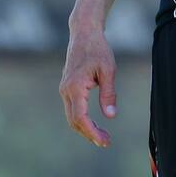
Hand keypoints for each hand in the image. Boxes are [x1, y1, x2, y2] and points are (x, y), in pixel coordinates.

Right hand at [59, 28, 118, 147]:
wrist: (84, 34)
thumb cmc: (98, 49)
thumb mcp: (108, 70)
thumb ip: (109, 93)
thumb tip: (111, 116)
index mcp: (75, 87)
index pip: (80, 117)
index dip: (91, 132)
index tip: (104, 141)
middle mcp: (66, 90)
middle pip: (74, 121)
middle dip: (89, 134)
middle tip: (106, 142)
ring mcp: (64, 89)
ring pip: (72, 116)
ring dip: (85, 128)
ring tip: (102, 136)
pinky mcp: (67, 88)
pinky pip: (73, 109)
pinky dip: (82, 120)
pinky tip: (94, 125)